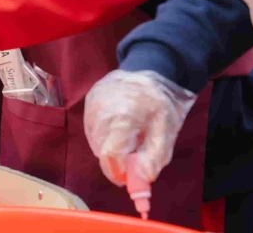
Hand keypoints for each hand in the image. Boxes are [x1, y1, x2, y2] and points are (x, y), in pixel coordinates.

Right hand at [84, 70, 196, 190]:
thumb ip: (152, 159)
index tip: (130, 178)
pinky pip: (91, 132)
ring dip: (110, 149)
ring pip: (95, 143)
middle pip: (101, 151)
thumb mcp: (166, 132)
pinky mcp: (86, 104)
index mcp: (122, 117)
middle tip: (135, 153)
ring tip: (128, 136)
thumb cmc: (159, 103)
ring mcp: (90, 106)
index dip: (119, 173)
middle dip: (117, 161)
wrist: (146, 69)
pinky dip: (104, 137)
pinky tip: (118, 128)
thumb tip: (139, 184)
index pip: (110, 155)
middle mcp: (99, 111)